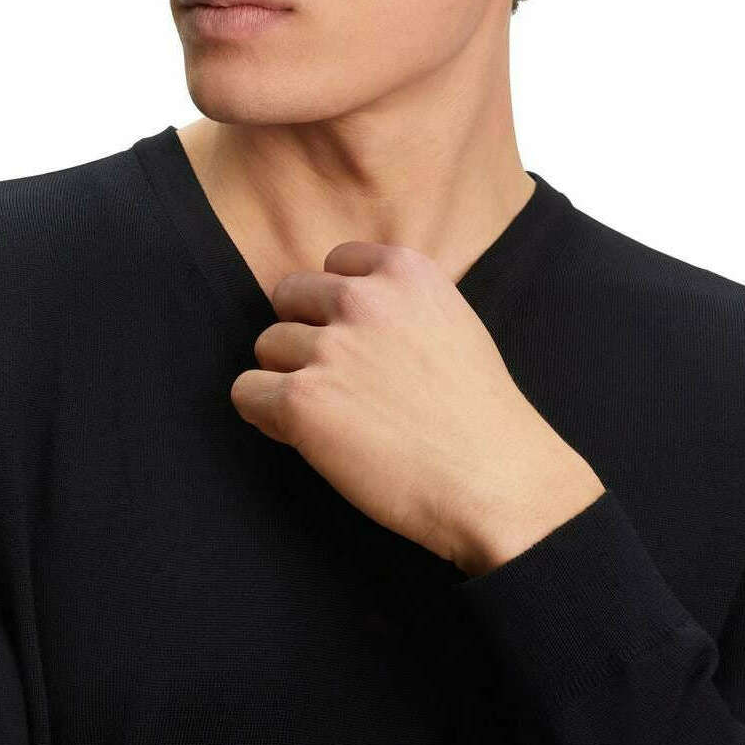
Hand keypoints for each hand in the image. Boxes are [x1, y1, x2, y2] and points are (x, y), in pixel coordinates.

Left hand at [230, 240, 604, 574]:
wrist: (498, 482)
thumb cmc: (482, 417)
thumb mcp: (454, 325)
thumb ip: (401, 304)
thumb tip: (342, 308)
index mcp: (405, 271)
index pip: (334, 262)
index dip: (338, 306)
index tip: (358, 341)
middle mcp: (362, 299)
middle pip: (289, 297)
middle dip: (305, 335)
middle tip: (341, 382)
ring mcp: (329, 348)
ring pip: (267, 346)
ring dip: (288, 379)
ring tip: (335, 417)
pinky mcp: (301, 400)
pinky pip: (246, 393)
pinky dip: (266, 416)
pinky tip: (308, 438)